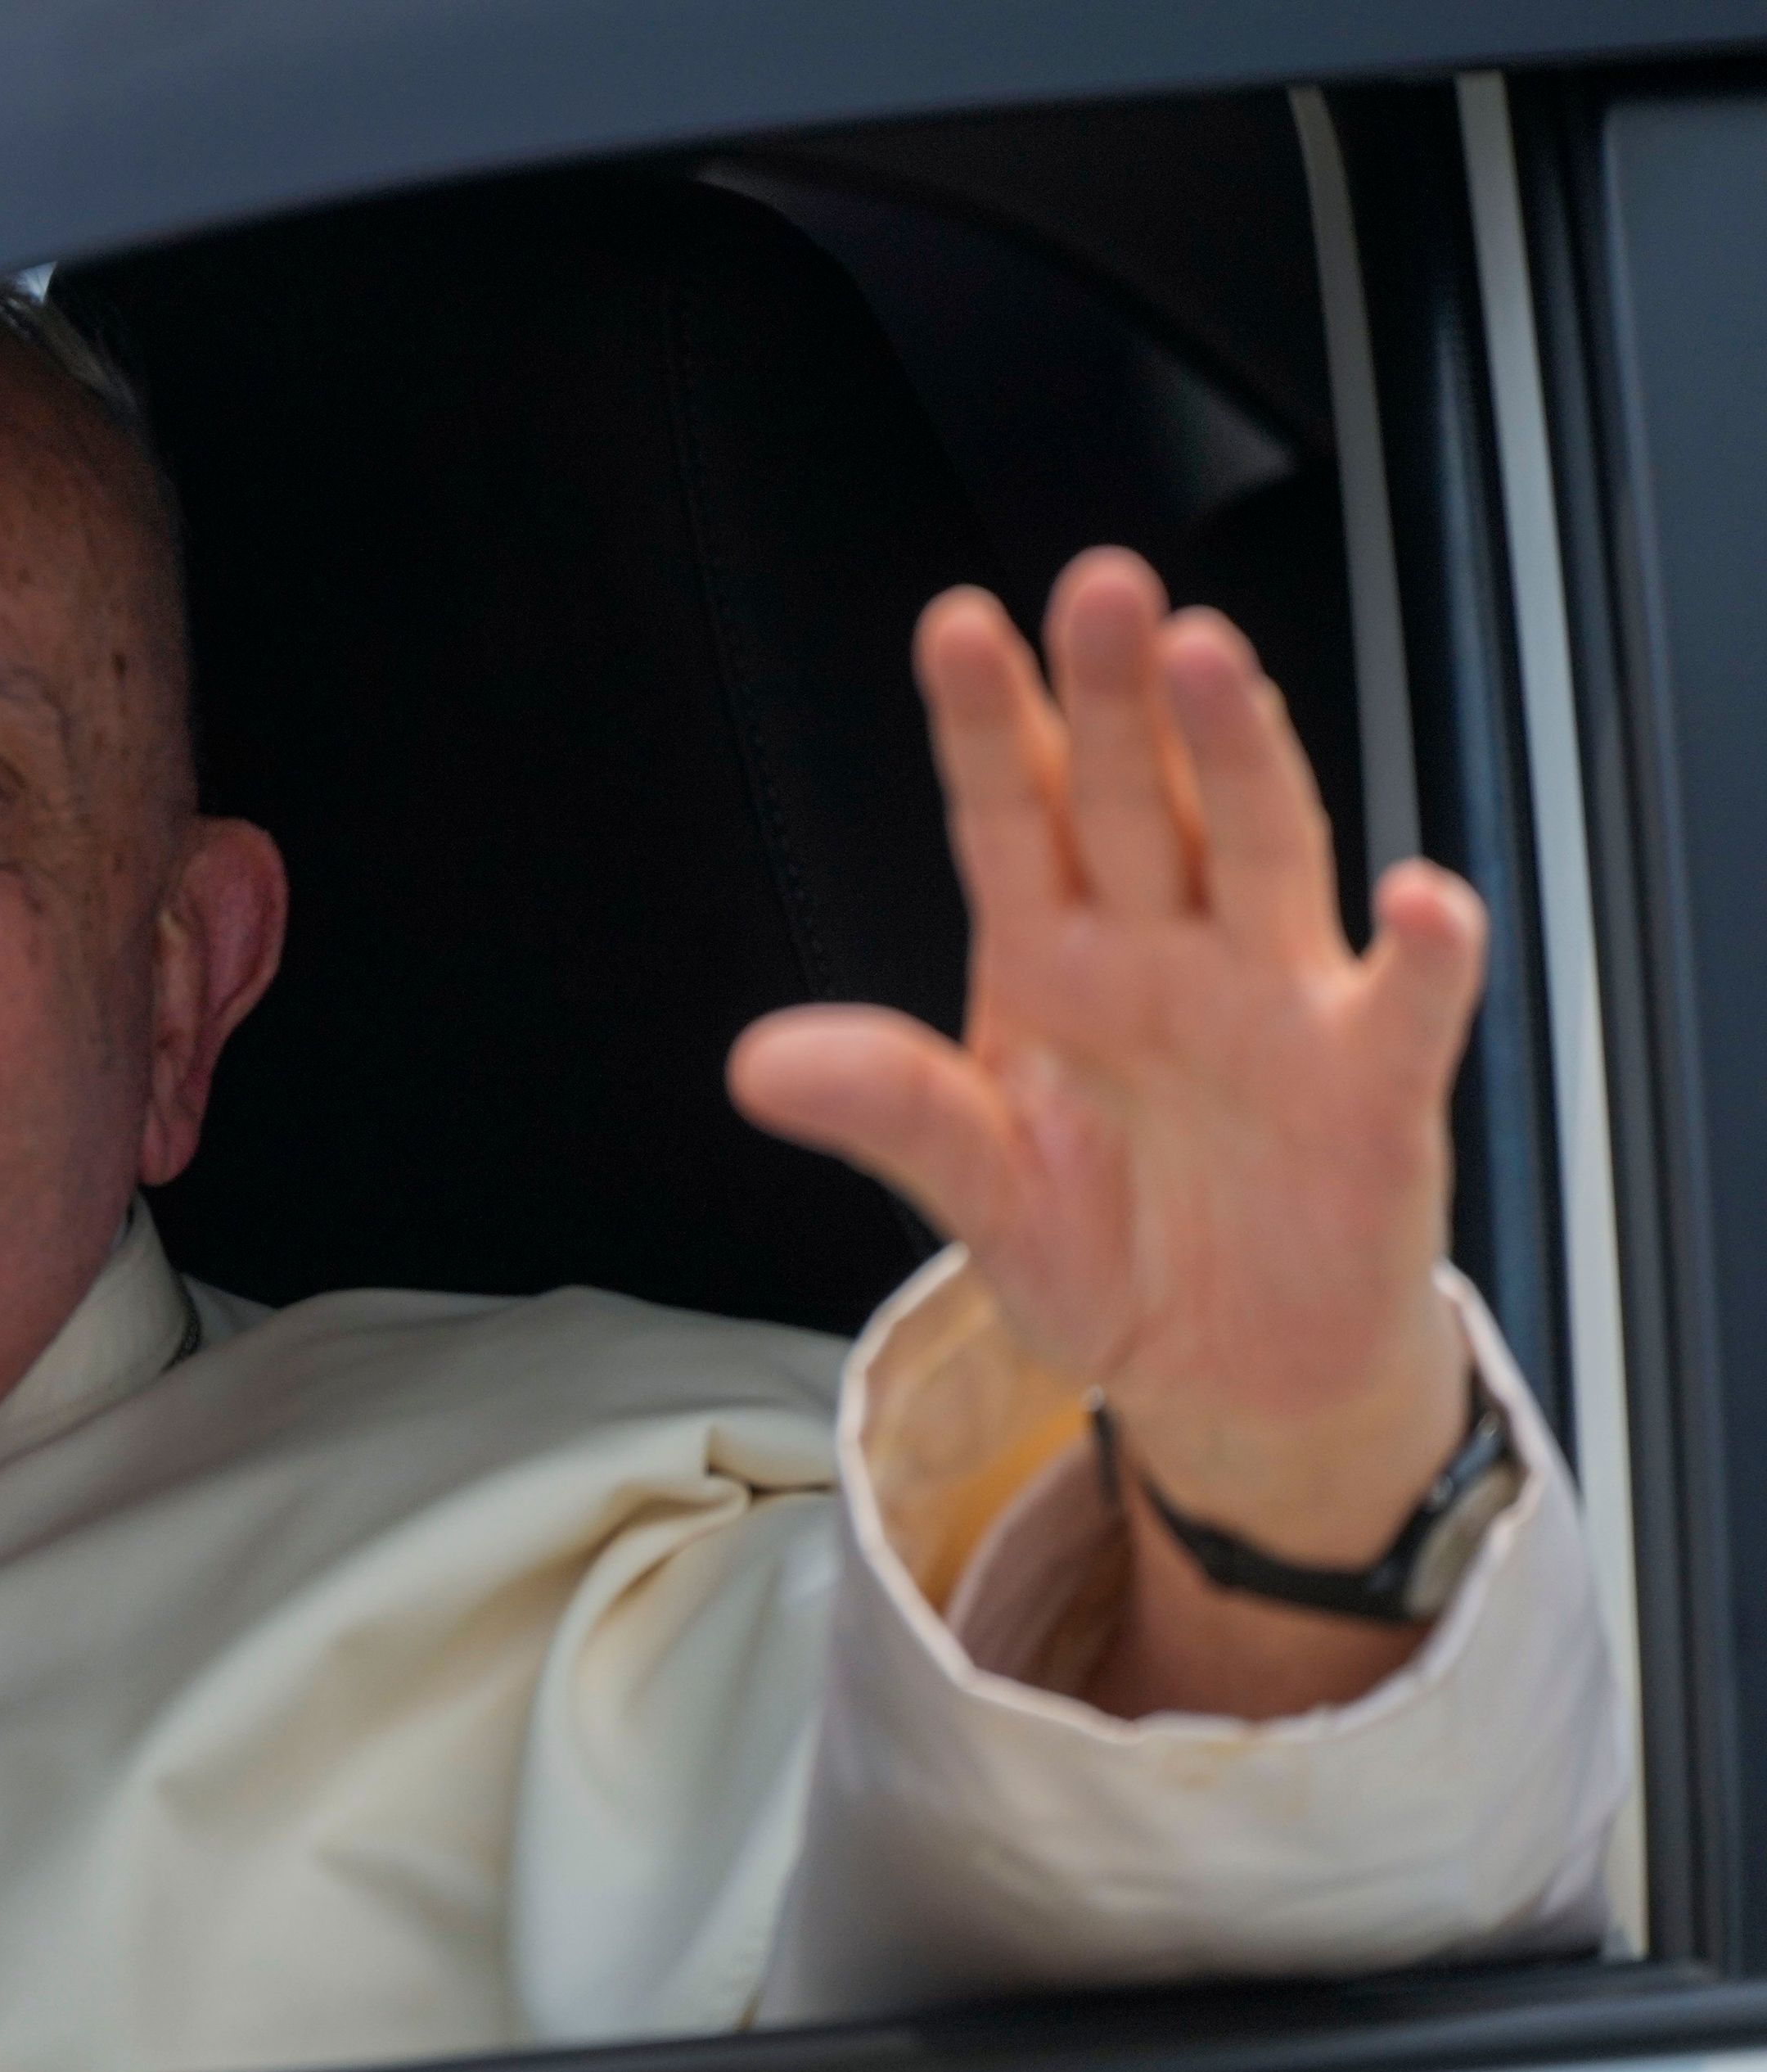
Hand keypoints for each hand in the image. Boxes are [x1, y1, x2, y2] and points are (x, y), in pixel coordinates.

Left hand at [729, 550, 1481, 1710]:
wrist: (1229, 1373)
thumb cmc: (1107, 1252)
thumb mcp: (974, 1190)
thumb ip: (891, 1110)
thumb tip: (757, 1064)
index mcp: (1049, 957)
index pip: (1010, 816)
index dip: (988, 724)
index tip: (956, 629)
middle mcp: (1161, 950)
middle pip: (1135, 799)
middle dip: (1116, 695)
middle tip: (1098, 590)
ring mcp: (1270, 1003)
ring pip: (1257, 850)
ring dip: (1240, 756)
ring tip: (1211, 660)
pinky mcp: (1369, 1086)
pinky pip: (1402, 1007)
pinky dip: (1422, 955)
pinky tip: (1420, 896)